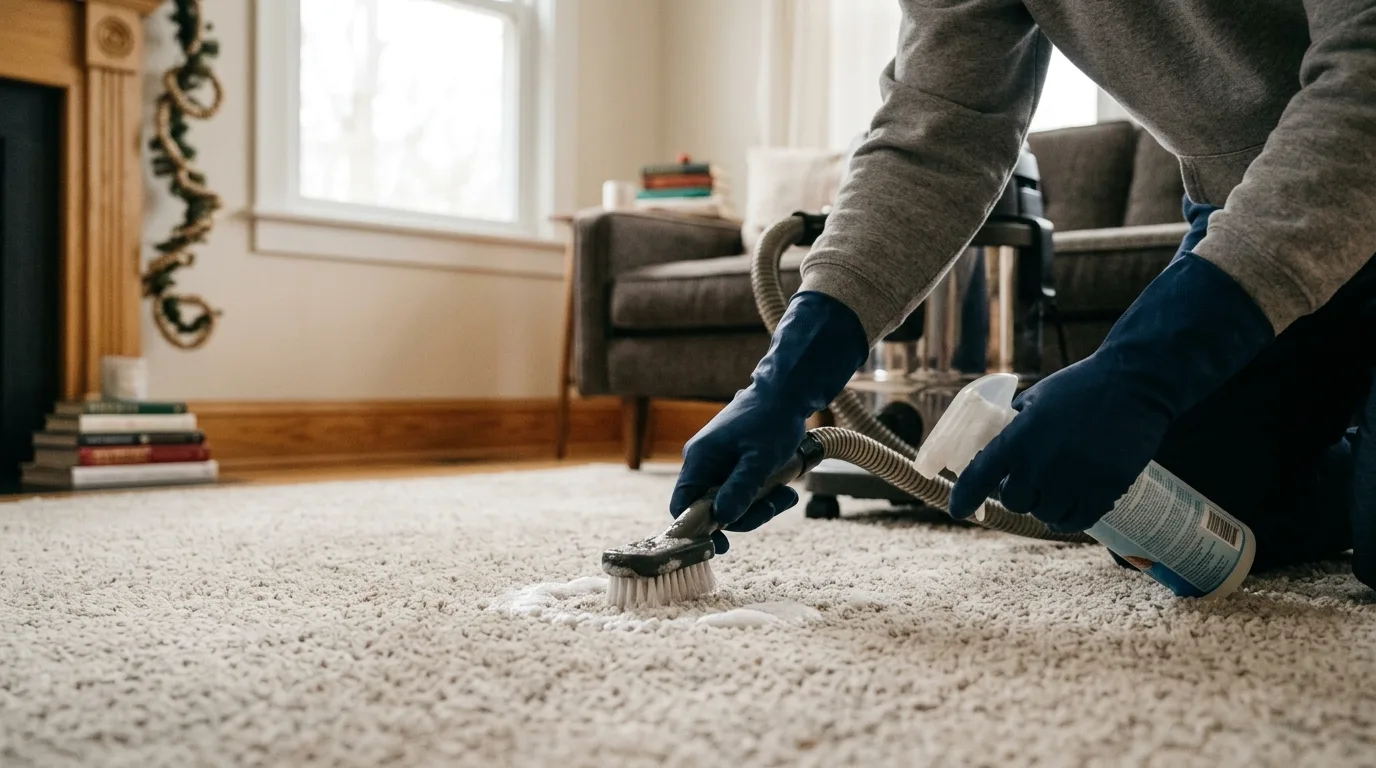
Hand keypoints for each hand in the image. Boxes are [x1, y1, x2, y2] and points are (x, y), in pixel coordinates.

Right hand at [670, 391, 805, 553]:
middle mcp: (703, 462)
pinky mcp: (734, 461)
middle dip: (745, 514)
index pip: (682, 505)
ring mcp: (718, 461)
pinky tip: (785, 488)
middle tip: (774, 506)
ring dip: (760, 504)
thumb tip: (722, 519)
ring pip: (731, 500)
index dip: (697, 530)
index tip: (721, 545)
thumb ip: (739, 490)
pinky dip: (762, 493)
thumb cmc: (771, 420)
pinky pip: (742, 488)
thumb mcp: (759, 460)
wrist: (787, 391)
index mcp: (699, 459)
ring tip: (787, 494)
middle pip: (712, 507)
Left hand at [949, 354, 1172, 530]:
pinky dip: (1068, 520)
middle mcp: (1042, 463)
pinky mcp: (1105, 491)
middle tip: (1028, 482)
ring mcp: (1074, 480)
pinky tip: (1068, 510)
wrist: (1135, 383)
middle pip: (1015, 502)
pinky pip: (1078, 522)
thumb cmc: (1081, 387)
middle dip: (1017, 494)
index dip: (965, 496)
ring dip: (1045, 506)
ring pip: (1046, 515)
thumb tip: (991, 448)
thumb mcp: (1035, 398)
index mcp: (1019, 437)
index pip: (980, 476)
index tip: (957, 510)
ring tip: (1054, 489)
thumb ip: (1012, 426)